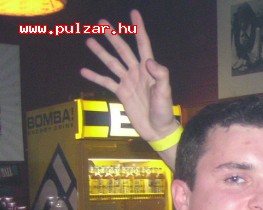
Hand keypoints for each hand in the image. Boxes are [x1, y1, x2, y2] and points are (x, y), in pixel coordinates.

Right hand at [80, 10, 178, 143]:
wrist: (158, 129)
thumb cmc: (164, 110)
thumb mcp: (165, 92)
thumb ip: (160, 75)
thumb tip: (149, 60)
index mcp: (149, 69)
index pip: (143, 44)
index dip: (139, 28)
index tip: (133, 13)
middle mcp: (137, 72)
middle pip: (123, 50)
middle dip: (113, 36)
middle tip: (101, 22)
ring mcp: (128, 82)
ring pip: (112, 63)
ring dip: (101, 52)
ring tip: (89, 40)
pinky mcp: (121, 93)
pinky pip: (106, 82)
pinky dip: (95, 76)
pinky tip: (83, 71)